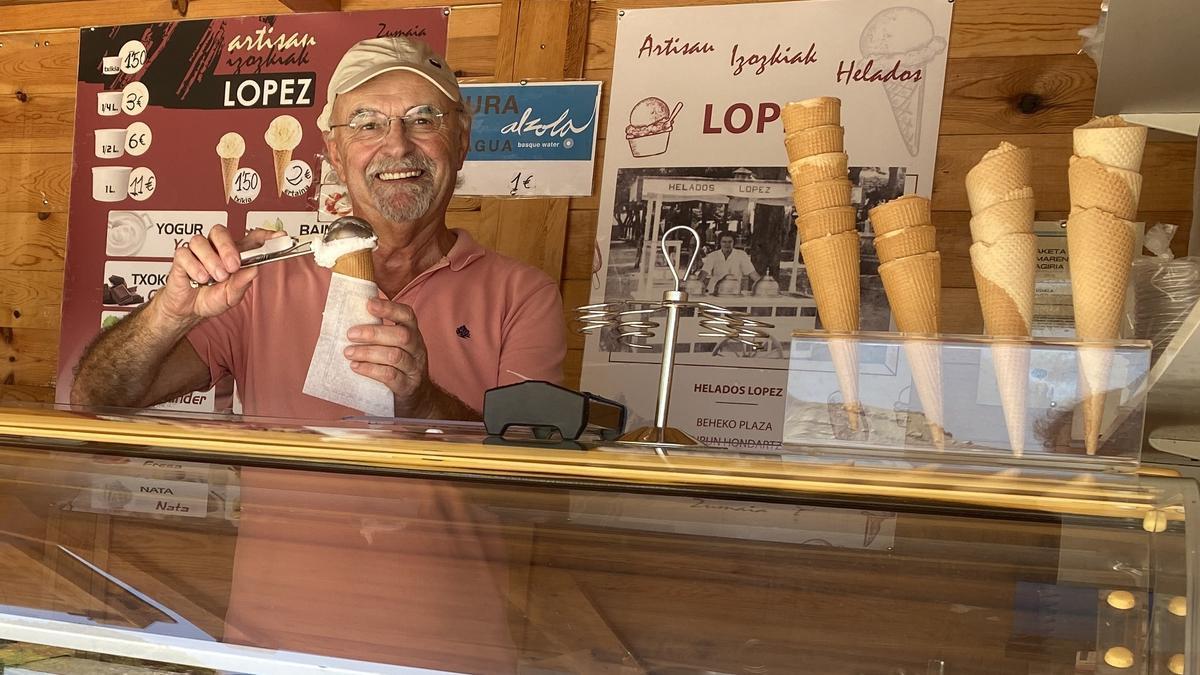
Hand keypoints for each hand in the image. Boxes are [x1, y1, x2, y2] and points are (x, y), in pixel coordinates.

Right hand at [155, 225, 285, 325]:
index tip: (279, 237)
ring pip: (200, 241)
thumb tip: (254, 269)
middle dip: (227, 247)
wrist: (188, 310)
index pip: (250, 237)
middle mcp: (215, 248)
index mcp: (234, 254)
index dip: (265, 235)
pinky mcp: (181, 258)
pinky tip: (200, 278)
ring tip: (216, 277)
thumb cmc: (211, 297)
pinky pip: (184, 253)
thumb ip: (241, 283)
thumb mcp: (231, 296)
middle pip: (220, 231)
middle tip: (233, 266)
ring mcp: (198, 252)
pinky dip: (194, 267)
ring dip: (211, 260)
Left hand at [344, 298, 431, 415]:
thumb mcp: (394, 346)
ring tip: (348, 352)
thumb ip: (378, 333)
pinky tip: (356, 367)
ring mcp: (414, 369)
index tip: (369, 304)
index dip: (389, 308)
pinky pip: (390, 376)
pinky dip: (371, 370)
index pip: (407, 315)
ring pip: (394, 356)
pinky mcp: (407, 386)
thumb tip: (346, 317)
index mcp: (413, 334)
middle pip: (401, 336)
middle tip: (350, 334)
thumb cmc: (397, 367)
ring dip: (368, 352)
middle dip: (374, 333)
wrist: (416, 398)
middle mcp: (417, 349)